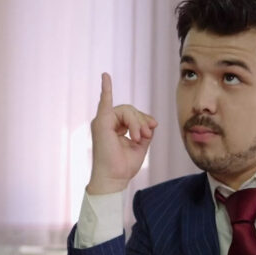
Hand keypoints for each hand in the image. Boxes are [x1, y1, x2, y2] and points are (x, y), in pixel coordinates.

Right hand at [86, 73, 157, 194]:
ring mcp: (103, 121)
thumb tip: (152, 122)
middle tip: (146, 136)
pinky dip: (106, 88)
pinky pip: (105, 101)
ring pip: (127, 110)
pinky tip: (106, 76)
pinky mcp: (102, 122)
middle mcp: (107, 122)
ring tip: (139, 138)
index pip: (132, 115)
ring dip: (137, 122)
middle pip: (131, 110)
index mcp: (115, 128)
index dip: (144, 119)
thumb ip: (145, 130)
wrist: (114, 179)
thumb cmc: (123, 166)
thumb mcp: (140, 146)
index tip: (153, 127)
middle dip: (142, 121)